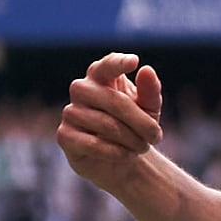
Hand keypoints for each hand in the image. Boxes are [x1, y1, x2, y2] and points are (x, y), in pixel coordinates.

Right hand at [56, 52, 167, 191]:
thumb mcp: (149, 108)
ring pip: (106, 124)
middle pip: (114, 101)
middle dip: (140, 121)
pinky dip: (116, 152)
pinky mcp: (64, 136)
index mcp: (101, 75)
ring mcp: (70, 112)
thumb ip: (150, 90)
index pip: (107, 64)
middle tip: (156, 136)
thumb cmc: (135, 126)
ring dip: (131, 139)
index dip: (119, 63)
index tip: (134, 61)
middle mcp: (81, 89)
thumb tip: (146, 70)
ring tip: (142, 147)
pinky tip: (126, 155)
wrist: (122, 159)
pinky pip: (93, 144)